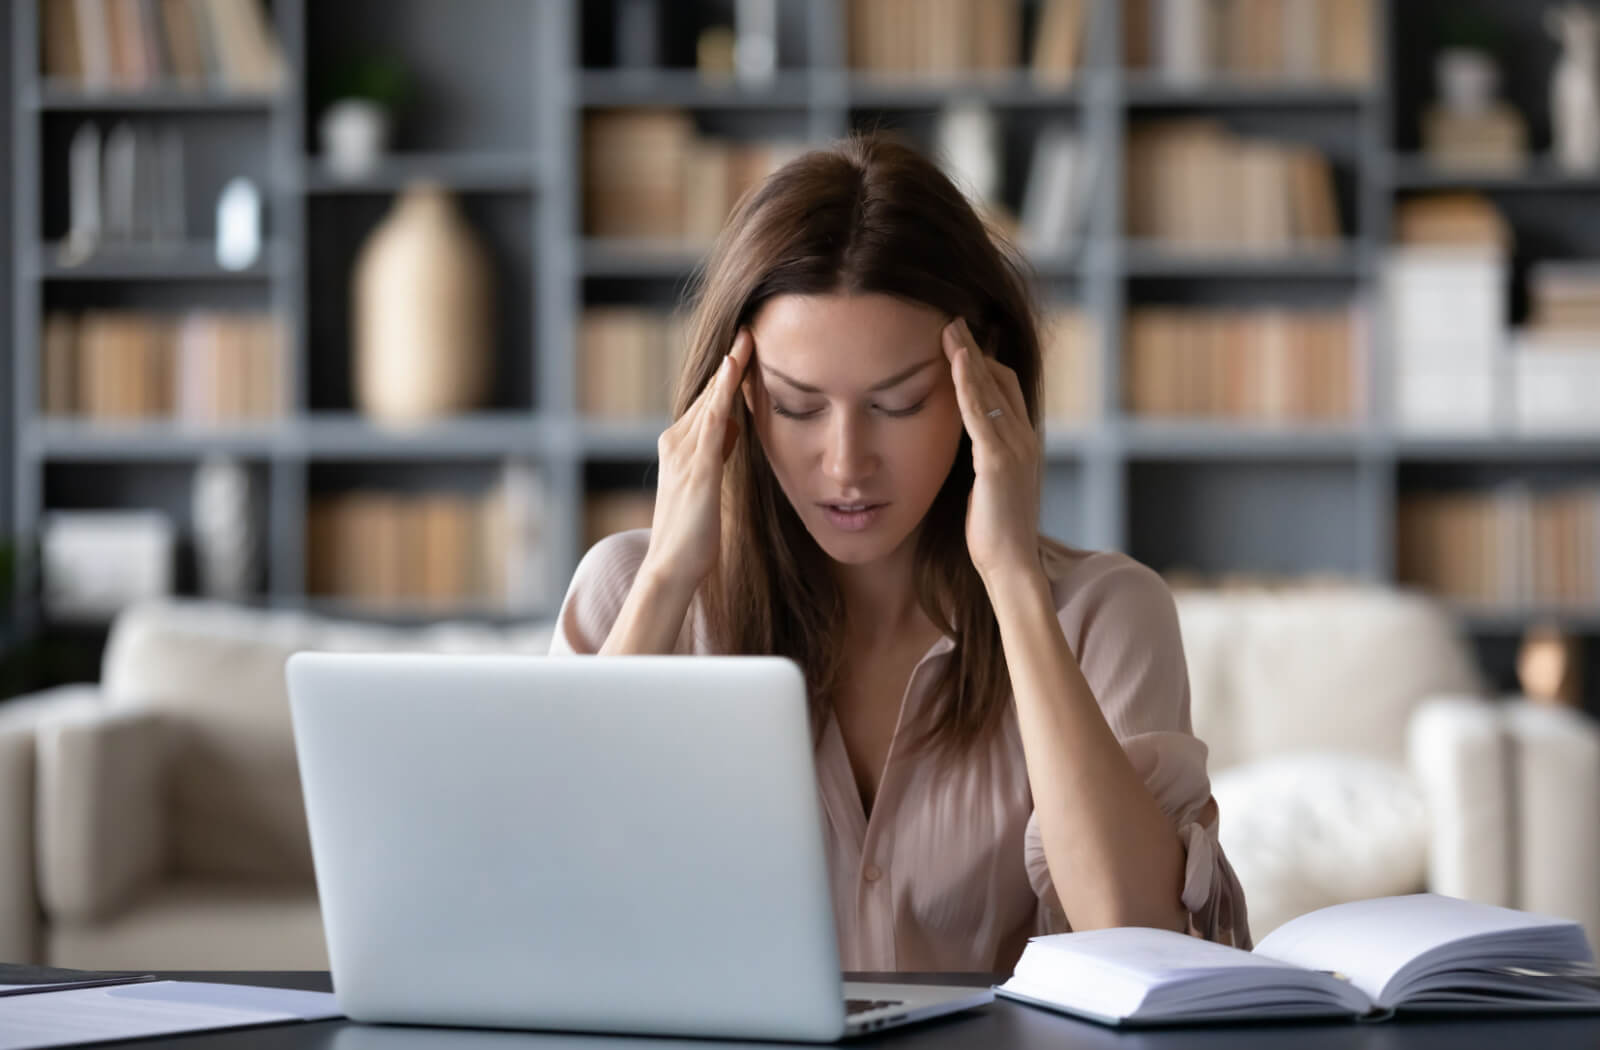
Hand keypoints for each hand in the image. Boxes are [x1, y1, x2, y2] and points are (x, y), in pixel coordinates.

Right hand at [641, 328, 753, 591]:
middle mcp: (676, 442)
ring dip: (728, 367)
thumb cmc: (692, 535)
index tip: (745, 347)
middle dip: (729, 362)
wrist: (671, 568)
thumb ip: (717, 452)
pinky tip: (735, 368)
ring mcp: (684, 453)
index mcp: (678, 447)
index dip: (725, 376)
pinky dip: (723, 391)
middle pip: (707, 394)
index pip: (706, 402)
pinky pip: (713, 418)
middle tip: (750, 328)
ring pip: (709, 399)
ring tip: (747, 337)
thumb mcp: (708, 483)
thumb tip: (734, 427)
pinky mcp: (697, 466)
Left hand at [942, 318, 1042, 585]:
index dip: (983, 362)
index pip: (1006, 388)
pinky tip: (954, 361)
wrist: (1011, 567)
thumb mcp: (986, 487)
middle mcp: (1024, 439)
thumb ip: (980, 460)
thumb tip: (962, 445)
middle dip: (975, 348)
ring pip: (992, 388)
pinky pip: (981, 413)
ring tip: (948, 327)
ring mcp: (1016, 449)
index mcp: (1022, 444)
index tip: (959, 340)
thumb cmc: (993, 534)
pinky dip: (968, 384)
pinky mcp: (998, 462)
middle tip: (951, 320)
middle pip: (1001, 378)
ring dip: (968, 356)